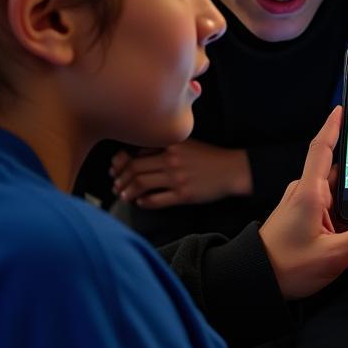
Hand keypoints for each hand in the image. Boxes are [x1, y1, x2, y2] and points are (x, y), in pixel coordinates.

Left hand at [110, 140, 251, 208]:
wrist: (232, 170)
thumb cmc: (208, 157)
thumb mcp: (186, 144)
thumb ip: (163, 147)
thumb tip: (136, 156)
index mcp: (170, 144)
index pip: (135, 152)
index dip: (120, 162)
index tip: (115, 170)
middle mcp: (171, 159)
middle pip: (134, 169)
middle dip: (120, 179)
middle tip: (116, 186)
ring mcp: (177, 178)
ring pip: (141, 184)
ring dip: (128, 192)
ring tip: (124, 196)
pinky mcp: (183, 195)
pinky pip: (156, 200)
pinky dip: (144, 203)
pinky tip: (141, 203)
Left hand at [259, 107, 347, 300]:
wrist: (256, 282)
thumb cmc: (286, 268)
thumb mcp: (333, 255)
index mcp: (309, 193)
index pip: (322, 148)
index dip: (334, 126)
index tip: (344, 108)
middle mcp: (306, 193)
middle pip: (341, 172)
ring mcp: (305, 205)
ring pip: (340, 192)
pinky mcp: (307, 218)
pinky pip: (334, 207)